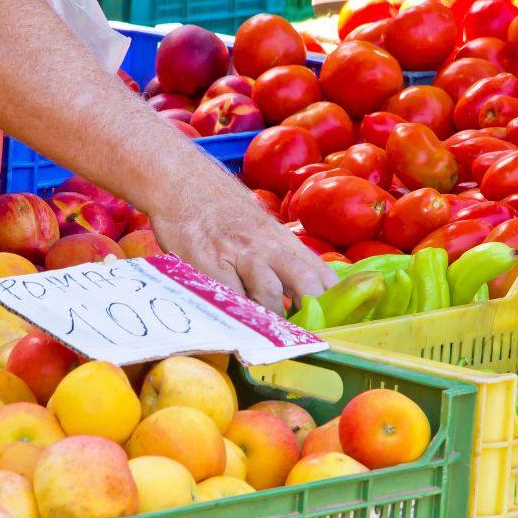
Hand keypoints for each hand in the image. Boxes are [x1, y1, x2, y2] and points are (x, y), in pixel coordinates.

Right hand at [149, 180, 337, 316]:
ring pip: (269, 292)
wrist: (182, 180)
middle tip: (307, 338)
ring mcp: (238, 252)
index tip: (335, 326)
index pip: (322, 273)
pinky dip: (237, 313)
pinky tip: (236, 322)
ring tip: (268, 333)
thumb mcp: (257, 227)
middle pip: (304, 281)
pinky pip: (229, 295)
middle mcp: (266, 245)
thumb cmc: (219, 210)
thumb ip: (278, 258)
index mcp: (282, 240)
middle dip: (310, 313)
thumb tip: (298, 294)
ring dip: (272, 318)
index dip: (334, 302)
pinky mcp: (208, 261)